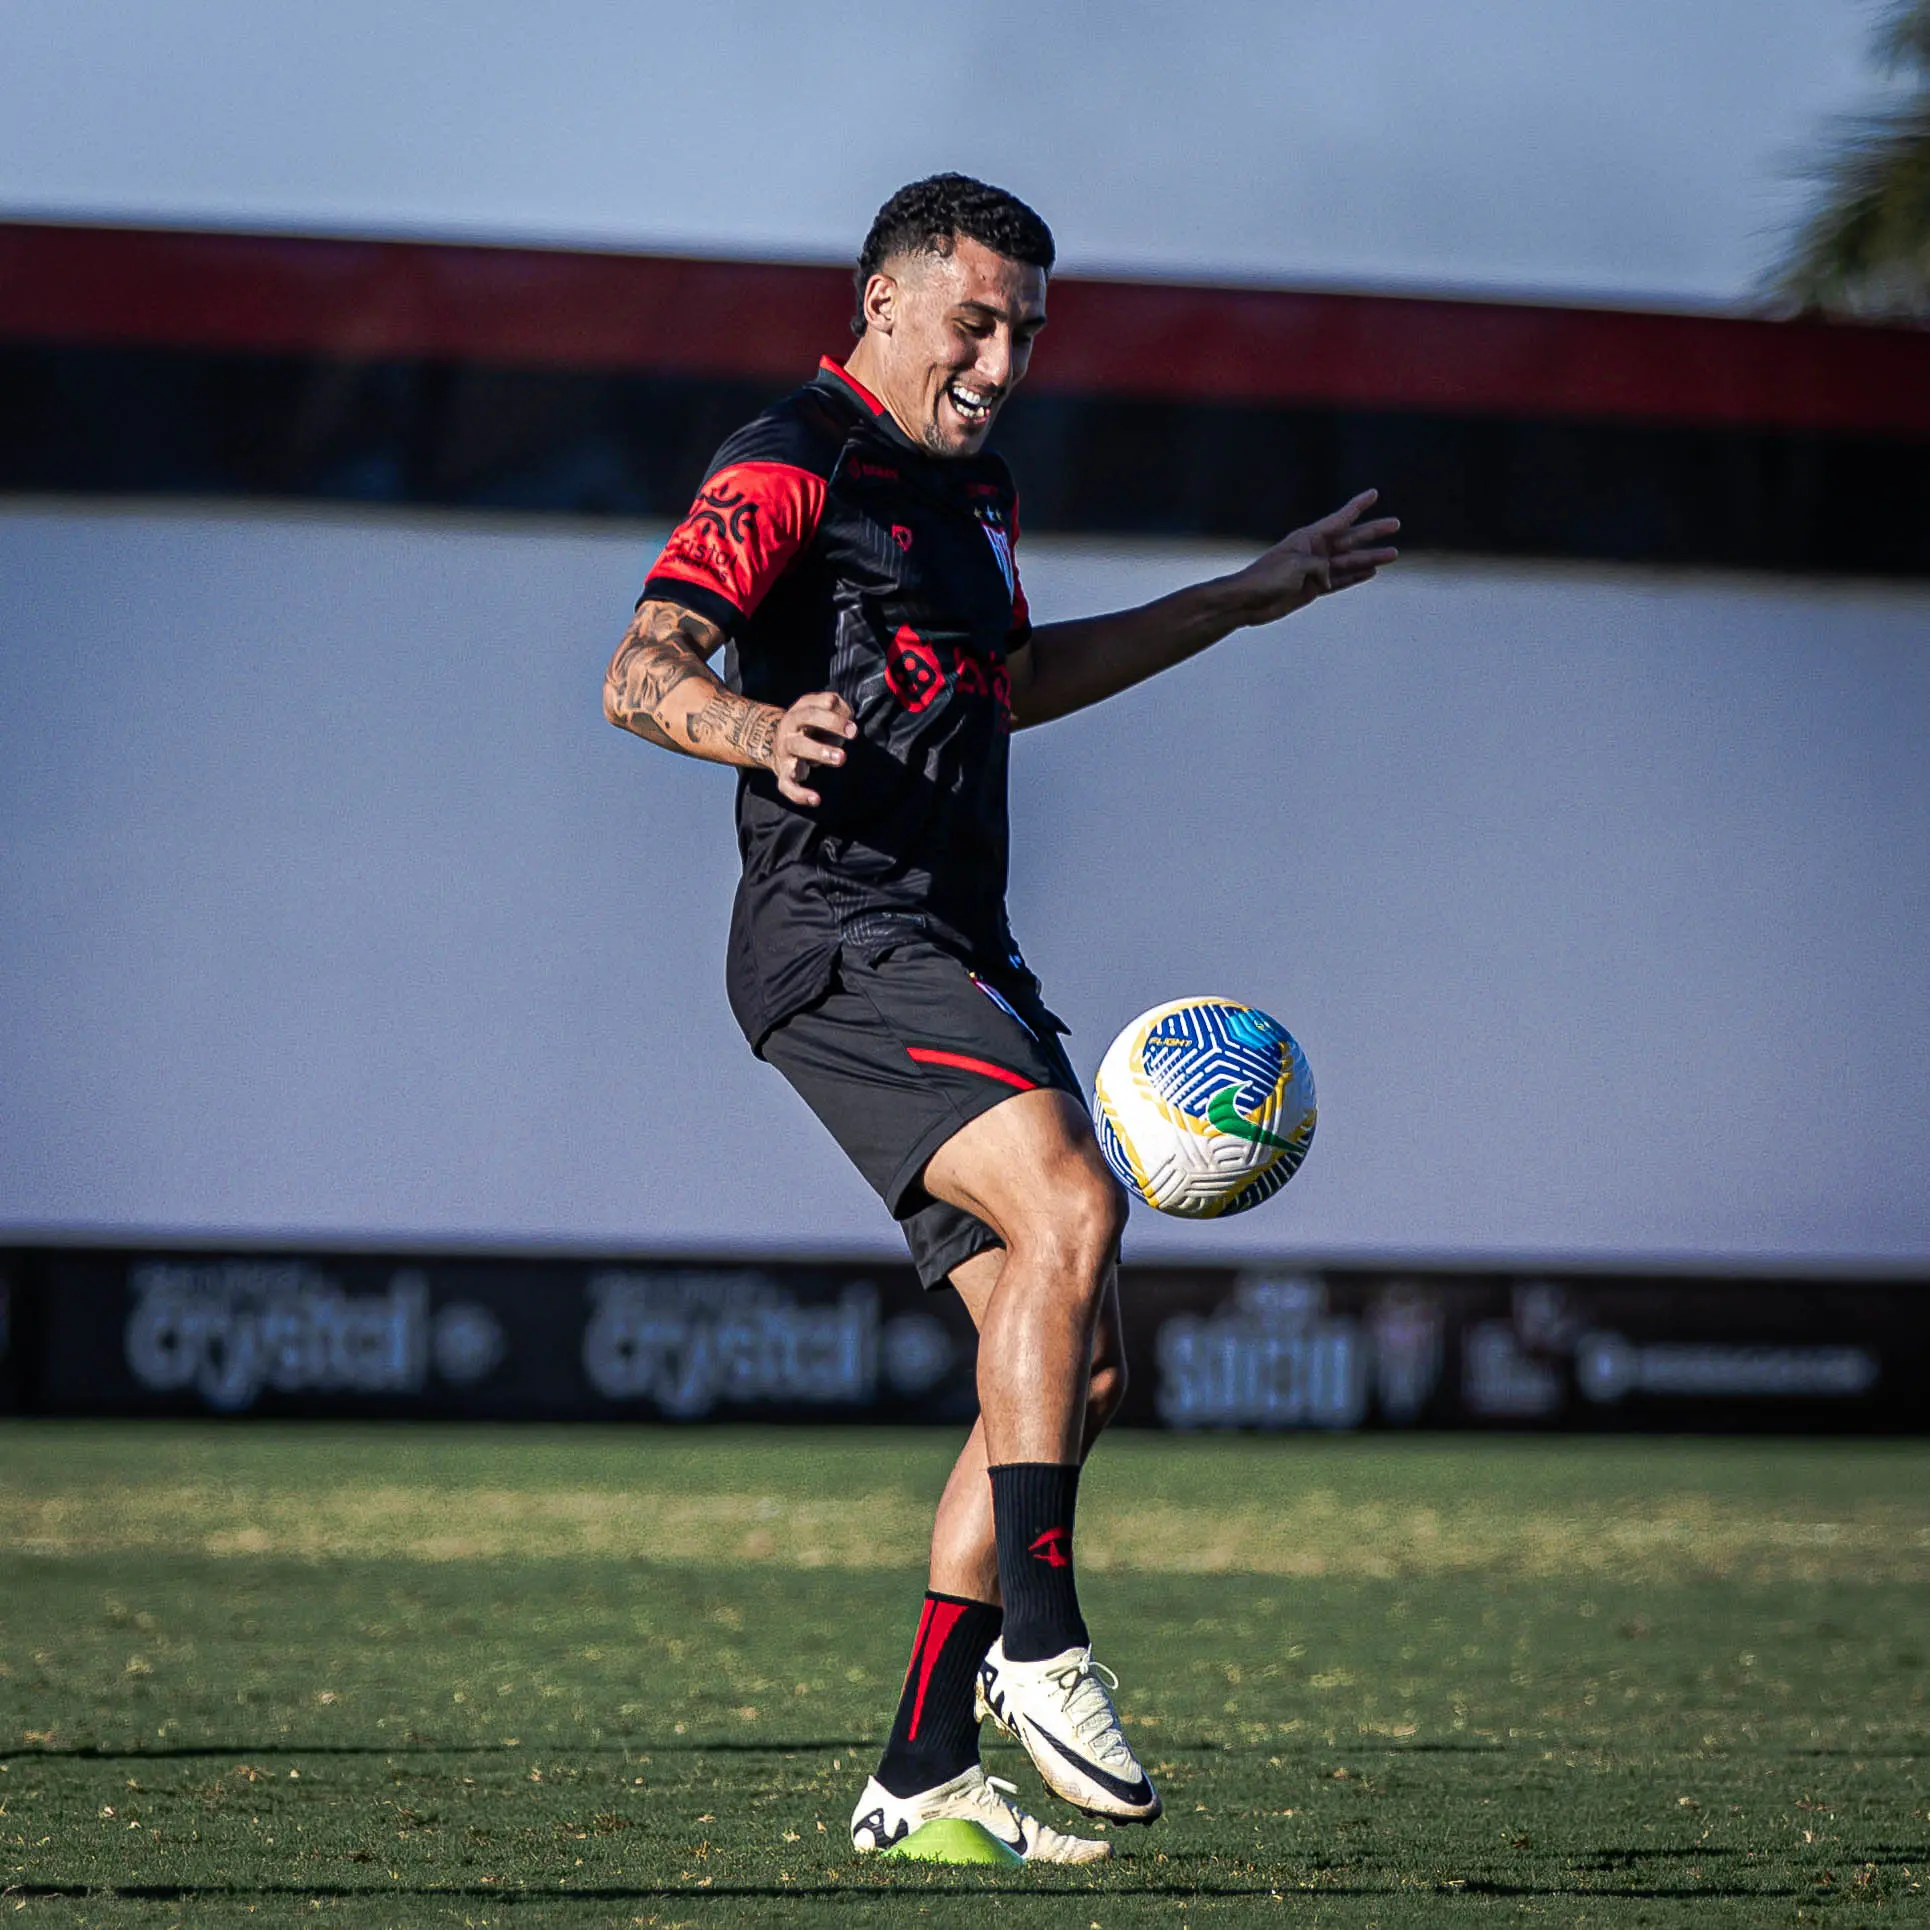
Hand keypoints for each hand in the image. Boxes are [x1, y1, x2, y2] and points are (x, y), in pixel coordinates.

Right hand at [770, 690, 856, 805]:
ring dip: (820, 751)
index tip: (853, 722)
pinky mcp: (783, 773)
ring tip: (841, 758)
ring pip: (799, 747)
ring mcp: (785, 750)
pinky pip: (788, 784)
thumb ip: (837, 710)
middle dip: (831, 723)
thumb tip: (849, 720)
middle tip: (853, 733)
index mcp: (800, 711)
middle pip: (807, 717)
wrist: (773, 745)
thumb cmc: (808, 728)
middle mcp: (790, 727)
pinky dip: (799, 794)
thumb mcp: (820, 713)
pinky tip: (815, 799)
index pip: (817, 704)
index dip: (835, 712)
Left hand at [1228, 489, 1400, 624]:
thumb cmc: (1267, 577)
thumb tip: (1329, 579)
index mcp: (1309, 538)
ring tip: (1393, 554)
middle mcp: (1315, 551)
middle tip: (1396, 524)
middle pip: (1351, 539)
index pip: (1340, 518)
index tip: (1374, 493)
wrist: (1247, 601)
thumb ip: (1320, 567)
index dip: (1358, 506)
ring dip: (1371, 558)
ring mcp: (1315, 570)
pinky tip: (1371, 573)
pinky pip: (1339, 581)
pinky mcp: (1313, 588)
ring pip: (1349, 562)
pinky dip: (1355, 577)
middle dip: (1373, 532)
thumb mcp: (1297, 566)